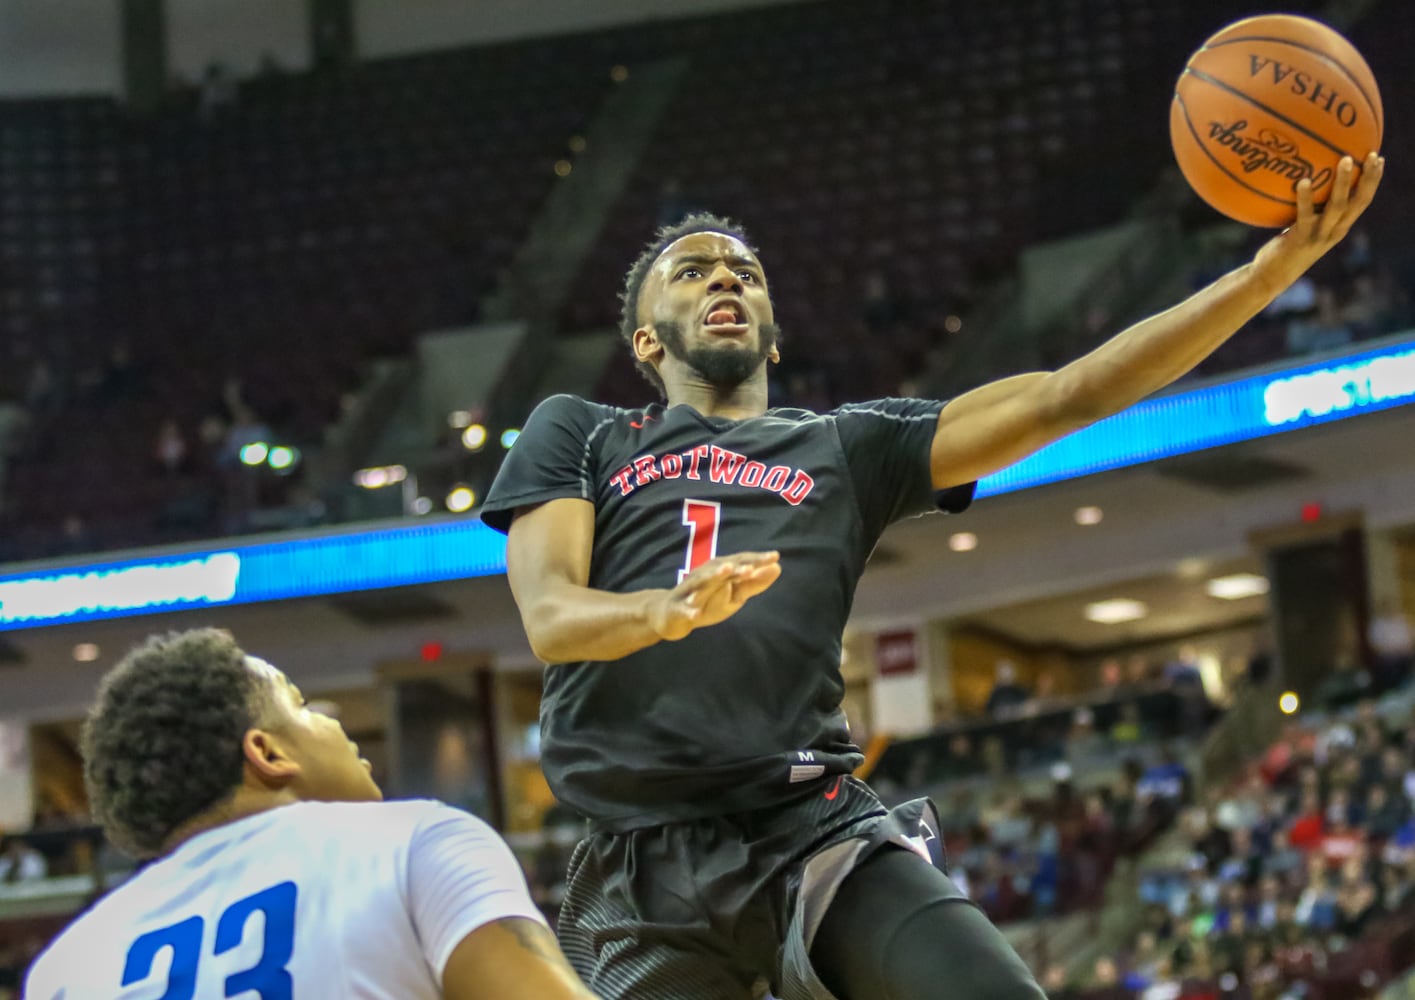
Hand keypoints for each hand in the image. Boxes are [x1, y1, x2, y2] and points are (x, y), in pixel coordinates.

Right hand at [648, 551, 781, 640]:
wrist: (669, 615)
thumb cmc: (706, 602)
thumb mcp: (734, 595)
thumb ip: (754, 583)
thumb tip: (777, 568)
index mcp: (719, 571)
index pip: (740, 562)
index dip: (756, 559)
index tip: (775, 556)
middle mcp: (704, 575)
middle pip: (722, 569)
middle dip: (737, 566)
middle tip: (754, 565)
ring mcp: (689, 591)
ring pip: (702, 582)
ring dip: (714, 576)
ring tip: (728, 570)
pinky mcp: (677, 607)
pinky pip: (684, 609)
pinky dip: (689, 610)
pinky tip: (695, 613)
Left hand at [1253, 153, 1383, 290]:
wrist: (1271, 276)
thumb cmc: (1286, 248)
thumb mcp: (1304, 227)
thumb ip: (1311, 209)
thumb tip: (1306, 180)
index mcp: (1340, 227)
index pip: (1363, 201)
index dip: (1373, 181)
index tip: (1378, 159)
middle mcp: (1335, 231)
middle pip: (1359, 202)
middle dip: (1369, 178)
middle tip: (1371, 155)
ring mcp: (1319, 236)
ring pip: (1338, 206)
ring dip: (1344, 182)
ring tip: (1345, 160)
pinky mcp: (1301, 238)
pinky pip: (1305, 214)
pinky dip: (1306, 197)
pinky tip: (1305, 181)